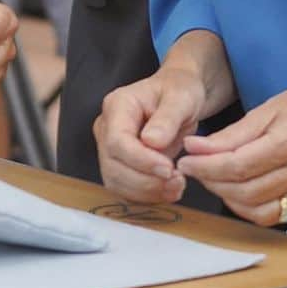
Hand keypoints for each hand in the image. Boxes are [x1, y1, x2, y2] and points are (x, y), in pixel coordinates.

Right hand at [94, 66, 207, 203]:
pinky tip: (169, 190)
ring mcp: (109, 147)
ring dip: (147, 192)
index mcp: (117, 106)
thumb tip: (151, 142)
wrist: (177, 97)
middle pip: (112, 165)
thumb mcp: (180, 98)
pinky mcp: (118, 164)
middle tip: (178, 182)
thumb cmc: (178, 92)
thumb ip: (167, 118)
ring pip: (116, 181)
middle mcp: (106, 127)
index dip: (141, 161)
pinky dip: (147, 196)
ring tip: (177, 186)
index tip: (169, 169)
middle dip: (146, 181)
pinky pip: (126, 188)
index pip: (117, 141)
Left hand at [176, 72, 286, 224]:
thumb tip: (198, 147)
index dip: (206, 165)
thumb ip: (233, 133)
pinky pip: (275, 216)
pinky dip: (249, 209)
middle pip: (246, 189)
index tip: (186, 159)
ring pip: (258, 209)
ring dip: (227, 198)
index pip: (238, 164)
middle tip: (193, 169)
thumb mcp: (268, 108)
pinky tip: (235, 193)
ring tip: (211, 179)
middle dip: (211, 181)